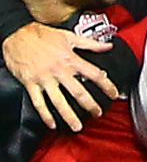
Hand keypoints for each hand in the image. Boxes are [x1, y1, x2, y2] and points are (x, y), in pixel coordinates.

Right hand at [2, 22, 118, 130]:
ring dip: (69, 116)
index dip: (107, 85)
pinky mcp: (30, 84)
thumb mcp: (69, 36)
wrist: (17, 35)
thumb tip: (108, 45)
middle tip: (97, 114)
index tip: (114, 94)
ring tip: (77, 126)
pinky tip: (52, 124)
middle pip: (78, 92)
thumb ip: (90, 43)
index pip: (94, 74)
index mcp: (71, 59)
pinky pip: (39, 103)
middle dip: (90, 105)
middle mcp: (59, 71)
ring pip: (59, 101)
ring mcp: (44, 79)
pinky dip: (45, 115)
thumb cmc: (43, 35)